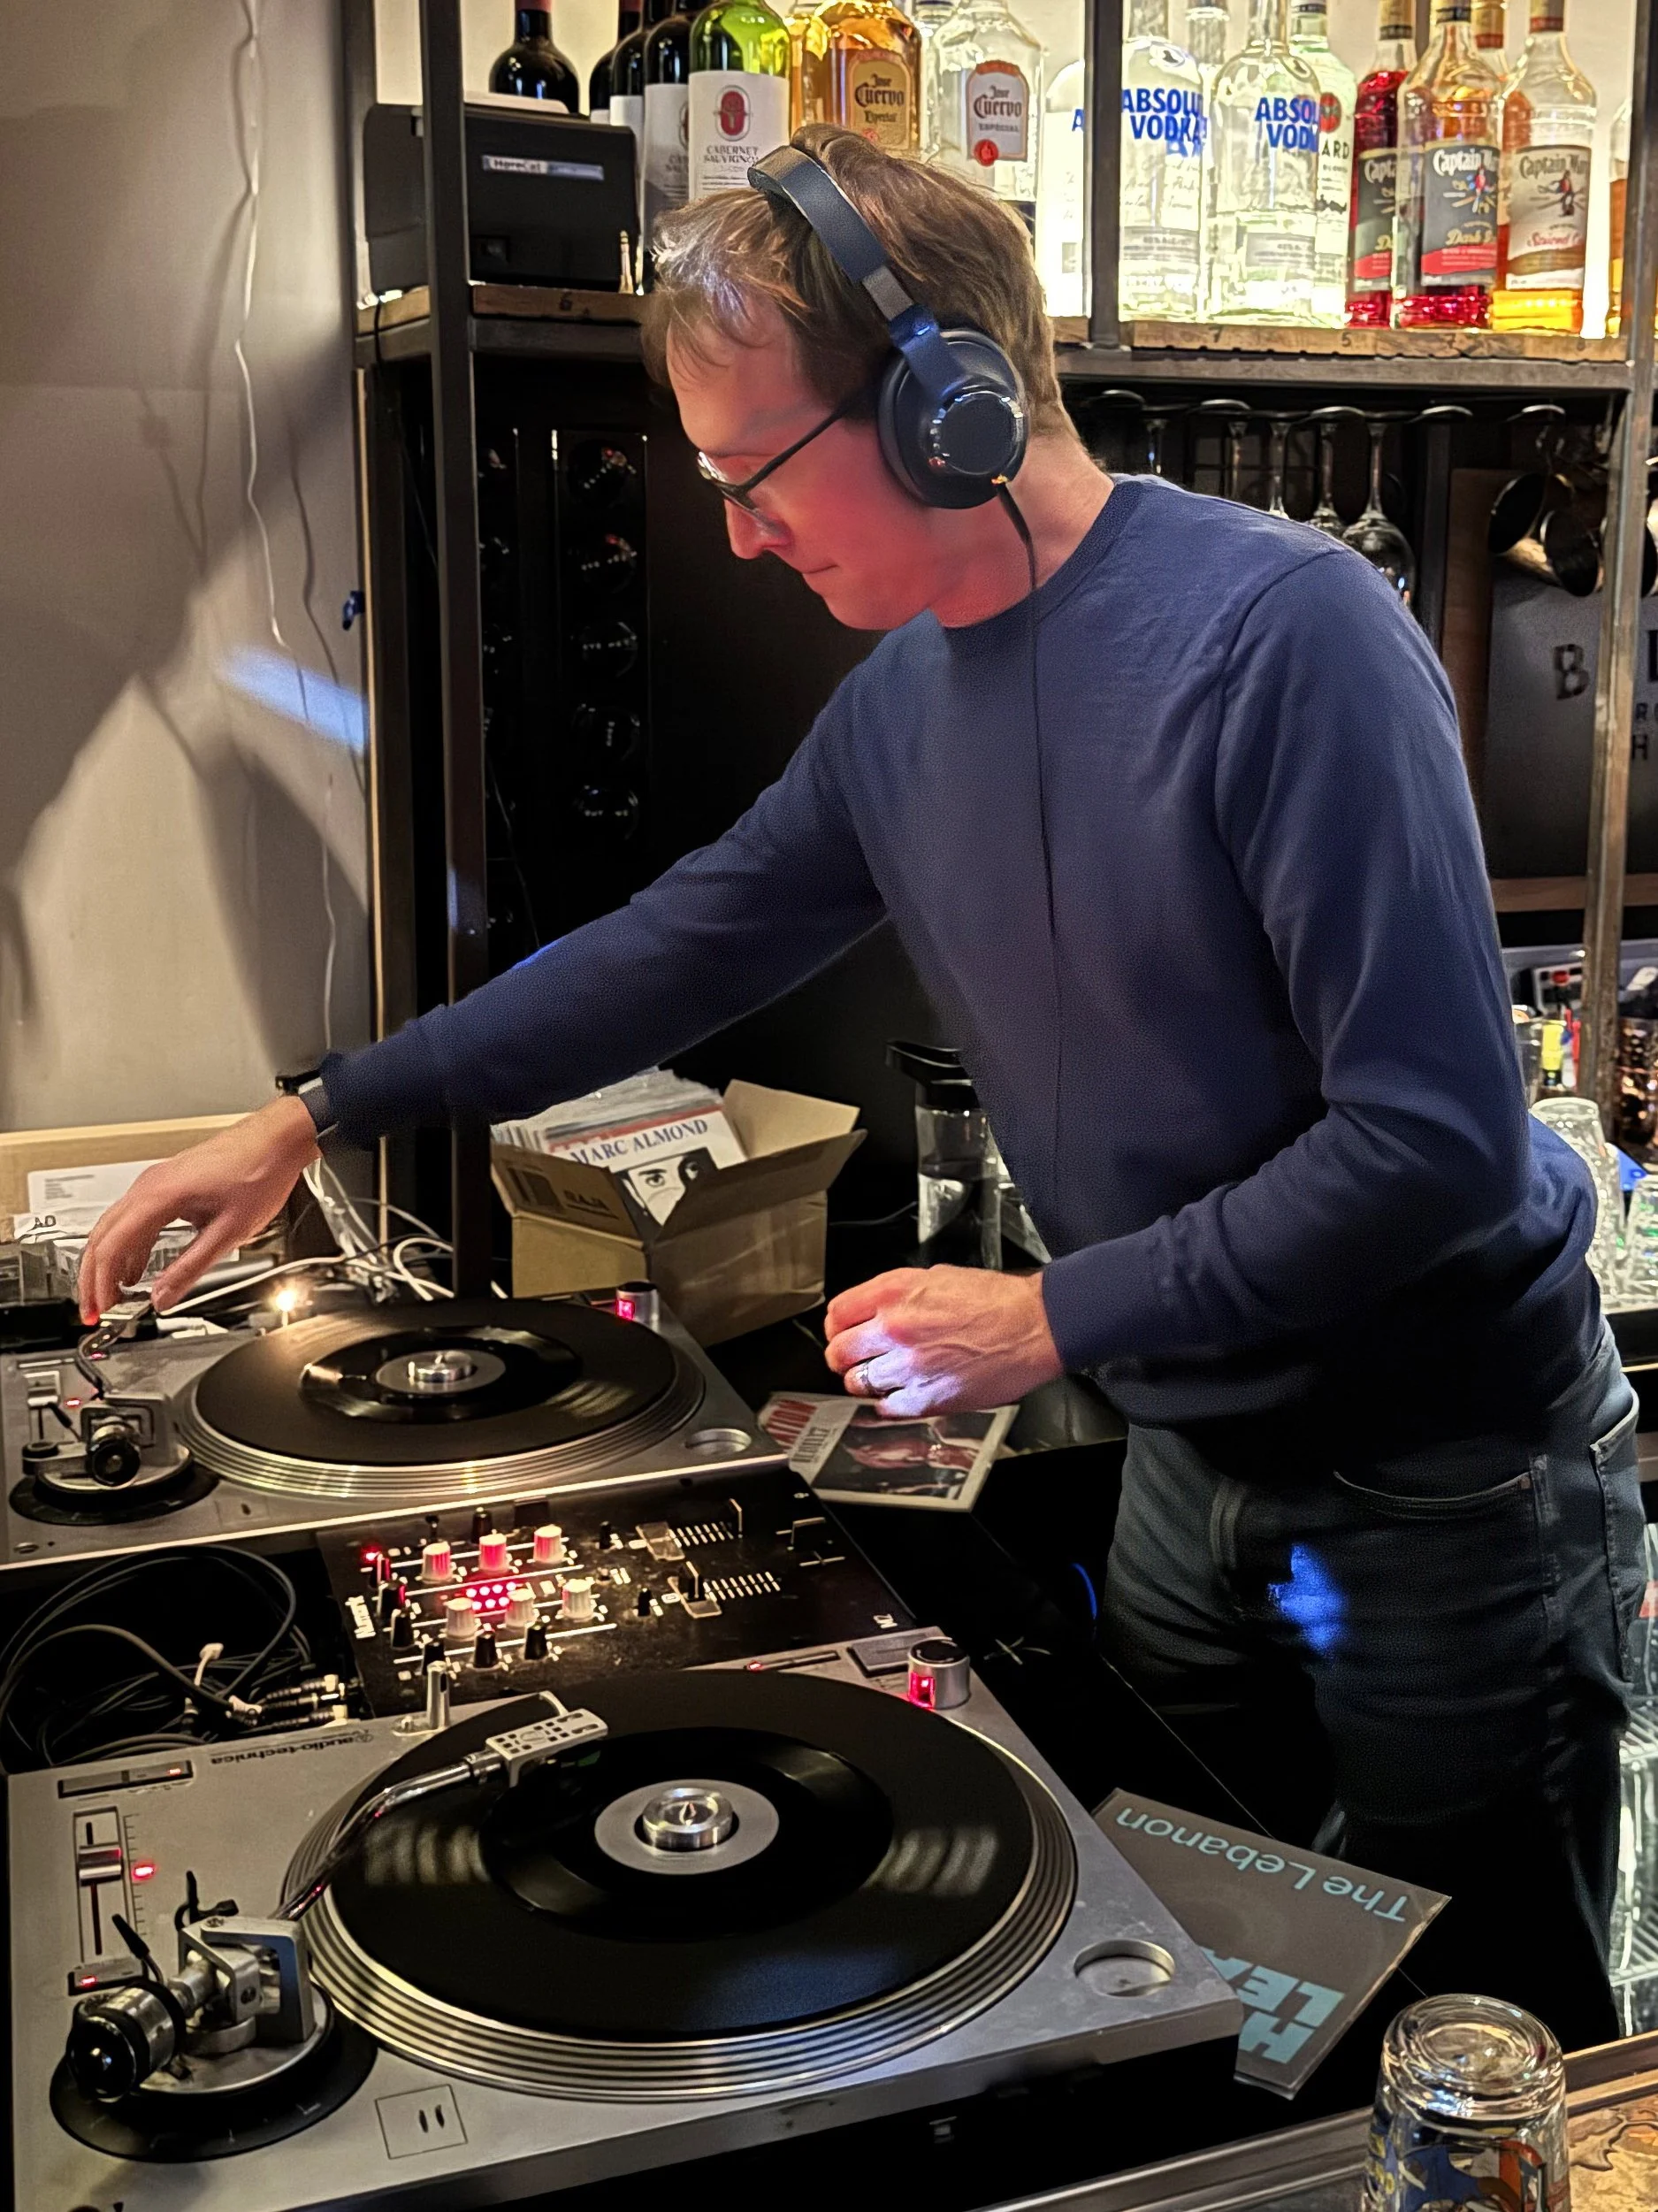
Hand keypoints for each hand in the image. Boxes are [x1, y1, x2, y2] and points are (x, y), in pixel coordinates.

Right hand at [77, 1097, 320, 1322]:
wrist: (277, 1140)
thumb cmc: (259, 1172)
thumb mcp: (228, 1232)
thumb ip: (190, 1268)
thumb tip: (163, 1297)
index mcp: (159, 1195)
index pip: (111, 1246)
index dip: (101, 1283)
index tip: (101, 1309)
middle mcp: (149, 1185)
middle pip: (103, 1236)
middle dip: (93, 1276)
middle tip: (93, 1309)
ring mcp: (156, 1182)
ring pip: (115, 1226)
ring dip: (109, 1262)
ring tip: (111, 1295)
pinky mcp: (168, 1184)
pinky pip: (134, 1218)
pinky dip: (129, 1247)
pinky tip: (136, 1269)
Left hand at [823, 1266, 1063, 1417]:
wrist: (1034, 1326)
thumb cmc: (997, 1301)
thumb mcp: (937, 1276)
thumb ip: (897, 1293)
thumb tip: (872, 1309)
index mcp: (895, 1293)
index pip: (836, 1313)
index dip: (836, 1326)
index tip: (841, 1332)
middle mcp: (895, 1329)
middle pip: (839, 1352)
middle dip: (844, 1356)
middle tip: (854, 1359)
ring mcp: (909, 1367)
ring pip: (858, 1383)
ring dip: (867, 1381)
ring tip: (884, 1376)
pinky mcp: (927, 1399)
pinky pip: (886, 1409)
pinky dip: (889, 1404)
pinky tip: (903, 1393)